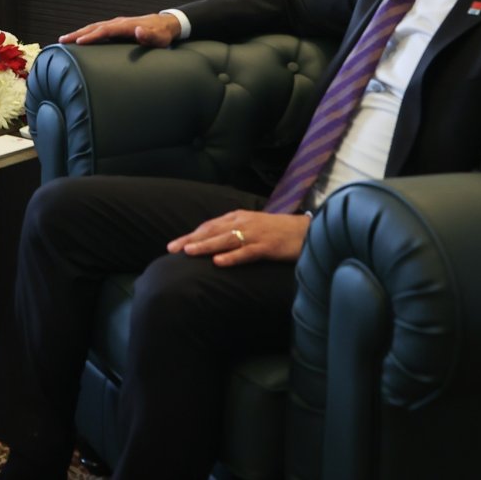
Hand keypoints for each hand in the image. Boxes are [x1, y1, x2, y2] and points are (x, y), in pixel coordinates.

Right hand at [59, 13, 180, 46]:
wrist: (166, 24)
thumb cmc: (162, 34)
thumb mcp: (160, 38)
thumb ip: (149, 35)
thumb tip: (138, 30)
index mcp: (126, 26)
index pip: (105, 30)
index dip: (92, 36)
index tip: (78, 42)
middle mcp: (119, 23)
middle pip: (95, 27)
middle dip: (78, 33)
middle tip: (62, 40)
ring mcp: (116, 24)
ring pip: (94, 27)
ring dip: (79, 32)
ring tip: (64, 40)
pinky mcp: (116, 28)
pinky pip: (98, 29)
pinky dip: (87, 33)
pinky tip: (79, 39)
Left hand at [166, 210, 310, 265]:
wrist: (308, 231)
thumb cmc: (277, 232)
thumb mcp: (252, 227)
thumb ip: (233, 232)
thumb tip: (211, 244)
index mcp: (238, 217)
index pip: (209, 226)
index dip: (191, 235)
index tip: (173, 246)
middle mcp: (244, 223)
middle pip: (212, 231)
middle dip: (191, 240)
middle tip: (172, 249)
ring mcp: (255, 234)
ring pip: (226, 240)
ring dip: (206, 246)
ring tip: (188, 252)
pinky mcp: (268, 247)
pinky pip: (247, 252)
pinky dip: (232, 257)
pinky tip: (219, 262)